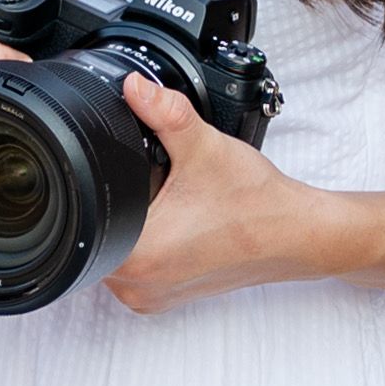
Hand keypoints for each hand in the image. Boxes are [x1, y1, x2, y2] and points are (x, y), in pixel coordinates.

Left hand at [100, 73, 373, 311]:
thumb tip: (133, 87)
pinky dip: (149, 241)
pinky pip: (137, 264)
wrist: (300, 236)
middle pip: (96, 229)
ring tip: (175, 208)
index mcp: (137, 257)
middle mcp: (137, 287)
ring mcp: (150, 297)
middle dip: (121, 202)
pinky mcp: (163, 298)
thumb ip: (165, 113)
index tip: (139, 176)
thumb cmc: (259, 204)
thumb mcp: (206, 148)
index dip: (100, 185)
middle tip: (165, 189)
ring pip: (114, 246)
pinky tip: (179, 225)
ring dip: (134, 223)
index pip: (84, 214)